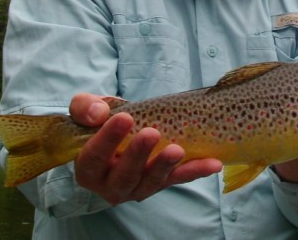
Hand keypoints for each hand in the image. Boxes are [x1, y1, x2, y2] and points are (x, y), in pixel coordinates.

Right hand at [70, 93, 221, 204]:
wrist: (119, 133)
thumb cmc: (100, 122)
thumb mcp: (87, 110)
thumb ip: (85, 109)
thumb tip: (97, 114)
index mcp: (88, 168)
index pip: (94, 157)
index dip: (107, 139)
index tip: (124, 118)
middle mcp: (111, 185)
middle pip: (124, 175)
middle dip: (139, 155)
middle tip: (152, 133)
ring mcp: (138, 187)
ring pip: (152, 181)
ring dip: (166, 166)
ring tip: (178, 150)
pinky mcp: (161, 183)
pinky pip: (179, 179)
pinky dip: (196, 171)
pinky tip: (212, 163)